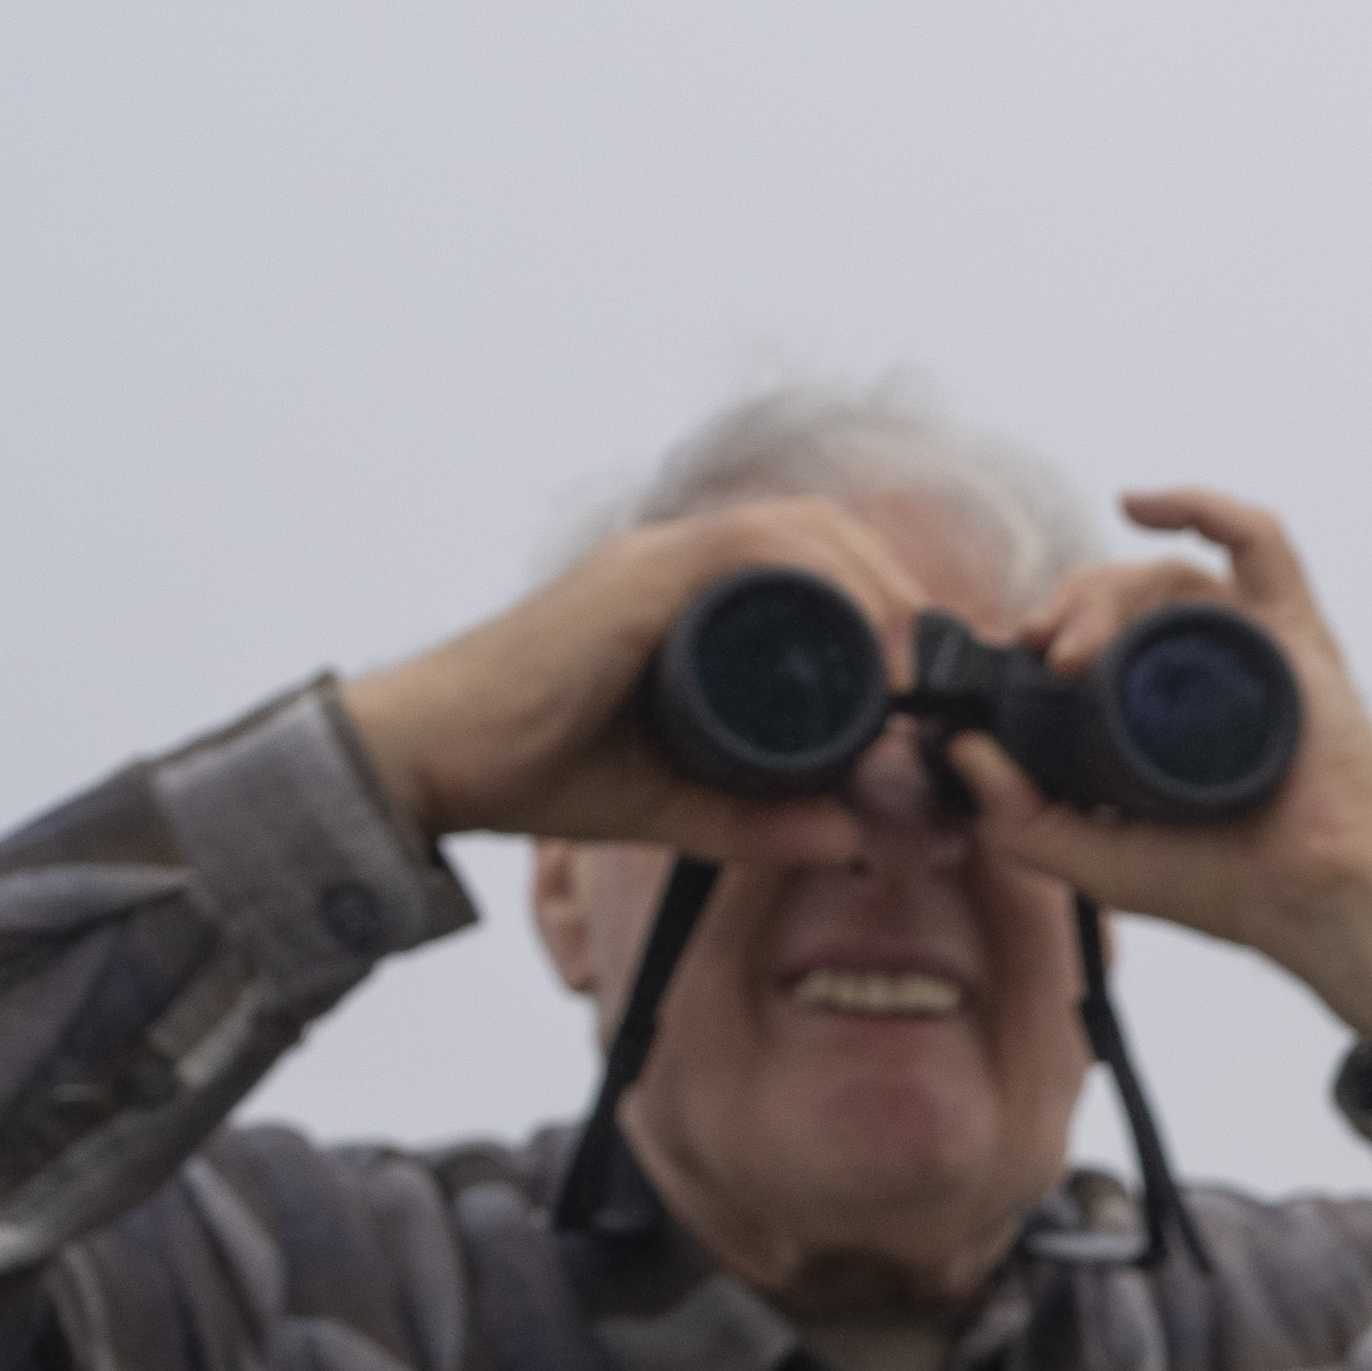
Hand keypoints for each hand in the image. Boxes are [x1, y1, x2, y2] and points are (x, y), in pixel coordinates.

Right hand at [334, 490, 996, 872]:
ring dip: (872, 585)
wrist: (435, 759)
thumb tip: (854, 840)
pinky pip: (743, 549)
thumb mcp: (677, 804)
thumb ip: (761, 820)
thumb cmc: (536, 768)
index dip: (884, 599)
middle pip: (819, 532)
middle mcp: (675, 564)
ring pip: (796, 531)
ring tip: (912, 664)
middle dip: (896, 589)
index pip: (809, 563)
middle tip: (936, 670)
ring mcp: (653, 563)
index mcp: (686, 600)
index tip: (930, 673)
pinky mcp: (632, 580)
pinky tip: (862, 640)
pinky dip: (816, 581)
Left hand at [940, 489, 1371, 1041]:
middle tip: (1042, 652)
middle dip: (1069, 607)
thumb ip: (1021, 819)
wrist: (1315, 900)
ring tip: (1076, 650)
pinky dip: (1202, 507)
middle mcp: (1202, 667)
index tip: (1011, 655)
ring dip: (1107, 589)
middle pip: (1123, 594)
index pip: (1094, 635)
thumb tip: (965, 749)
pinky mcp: (1297, 632)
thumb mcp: (1095, 861)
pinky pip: (1257, 541)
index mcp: (1157, 709)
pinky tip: (1141, 506)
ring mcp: (1250, 645)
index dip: (1047, 629)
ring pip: (1168, 573)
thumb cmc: (1229, 885)